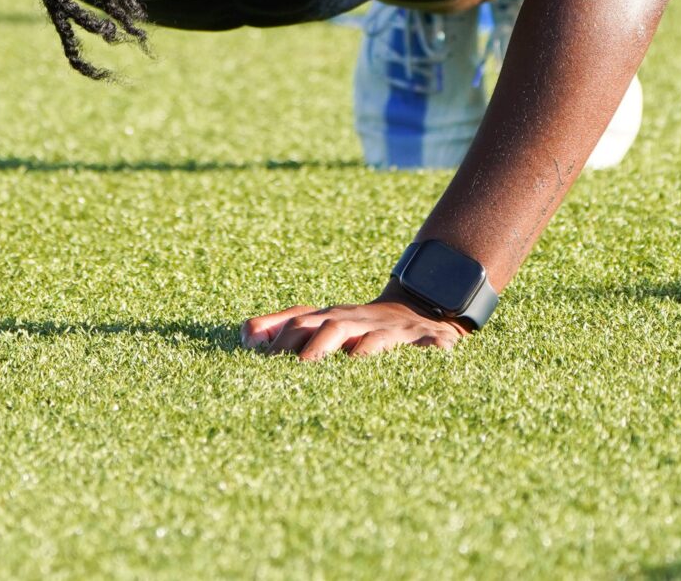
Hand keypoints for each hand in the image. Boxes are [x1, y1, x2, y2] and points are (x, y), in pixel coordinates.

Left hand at [240, 298, 466, 359]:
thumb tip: (245, 334)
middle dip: (315, 344)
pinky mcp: (422, 339)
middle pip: (332, 326)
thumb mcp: (320, 326)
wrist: (414, 313)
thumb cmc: (357, 329)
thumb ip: (281, 329)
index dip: (278, 334)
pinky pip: (427, 343)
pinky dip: (431, 347)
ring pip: (375, 336)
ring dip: (363, 347)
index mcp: (329, 318)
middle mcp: (356, 320)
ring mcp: (389, 330)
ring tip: (354, 359)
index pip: (300, 320)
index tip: (255, 351)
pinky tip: (435, 351)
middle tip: (299, 367)